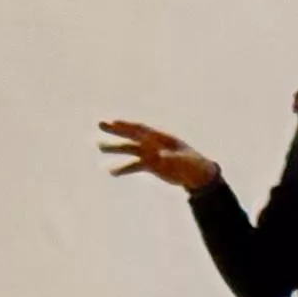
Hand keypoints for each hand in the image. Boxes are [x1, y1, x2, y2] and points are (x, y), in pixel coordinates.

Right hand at [100, 119, 218, 191]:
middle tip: (100, 124)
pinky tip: (110, 171)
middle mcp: (153, 143)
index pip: (141, 129)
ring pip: (129, 149)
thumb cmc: (194, 164)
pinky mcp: (150, 164)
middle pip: (132, 135)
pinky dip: (122, 168)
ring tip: (99, 146)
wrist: (198, 174)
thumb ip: (171, 158)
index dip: (127, 125)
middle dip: (116, 130)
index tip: (113, 122)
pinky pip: (133, 165)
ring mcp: (151, 153)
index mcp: (161, 138)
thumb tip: (160, 156)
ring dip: (115, 147)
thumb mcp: (184, 161)